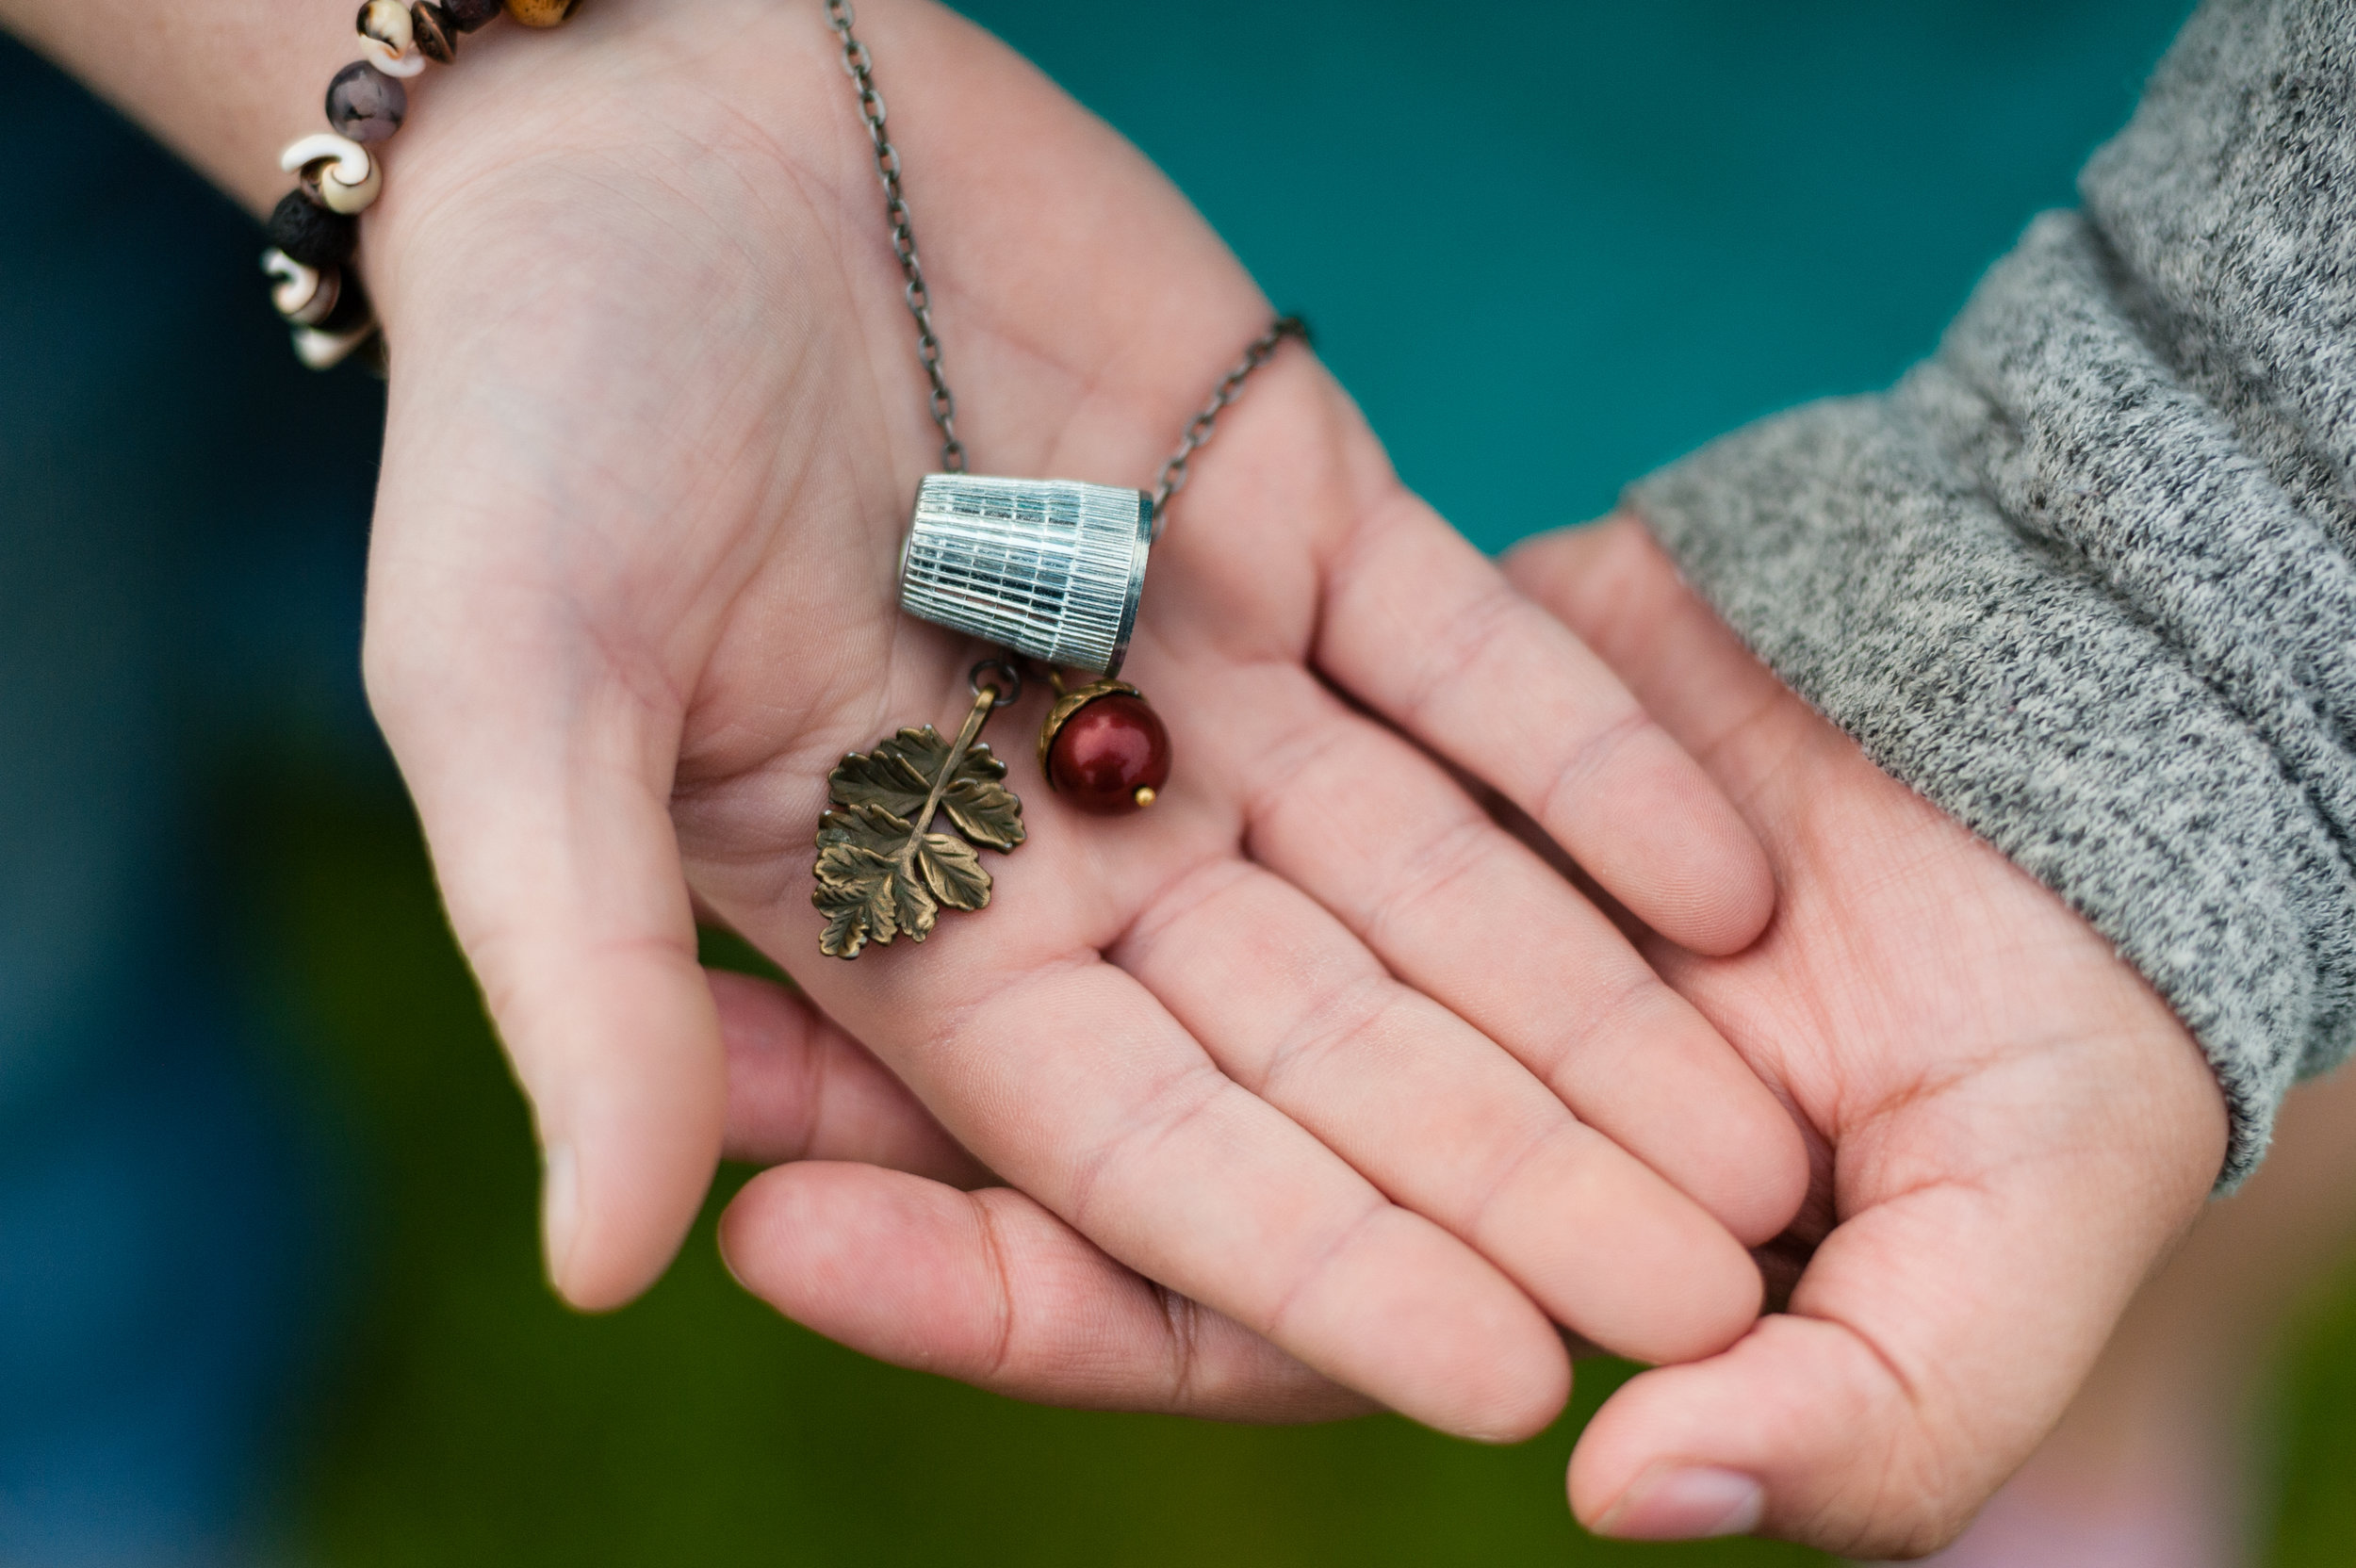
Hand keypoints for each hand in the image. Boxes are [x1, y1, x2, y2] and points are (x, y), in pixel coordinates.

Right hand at [357, 0, 1806, 1434]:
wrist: (656, 105)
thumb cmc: (532, 402)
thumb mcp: (510, 688)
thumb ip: (584, 967)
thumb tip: (606, 1263)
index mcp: (898, 914)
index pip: (1137, 1134)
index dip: (1315, 1255)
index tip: (1498, 1375)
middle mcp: (1074, 829)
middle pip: (1328, 1036)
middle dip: (1512, 1169)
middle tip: (1708, 1297)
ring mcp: (1204, 674)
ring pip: (1432, 879)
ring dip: (1595, 1008)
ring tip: (1760, 1147)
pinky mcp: (1298, 512)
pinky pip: (1472, 665)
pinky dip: (1592, 765)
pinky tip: (1730, 889)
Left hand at [715, 517, 2227, 1551]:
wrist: (2103, 767)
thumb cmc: (2080, 1051)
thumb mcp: (2011, 1259)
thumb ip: (1864, 1421)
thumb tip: (1630, 1487)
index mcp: (1450, 1246)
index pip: (1168, 1301)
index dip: (981, 1294)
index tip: (783, 1240)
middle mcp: (1360, 1070)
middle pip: (1073, 1105)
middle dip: (863, 1105)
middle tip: (650, 1069)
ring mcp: (1350, 890)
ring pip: (1090, 911)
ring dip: (906, 901)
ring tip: (695, 867)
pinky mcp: (1378, 716)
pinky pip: (1182, 730)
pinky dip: (1064, 715)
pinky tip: (888, 683)